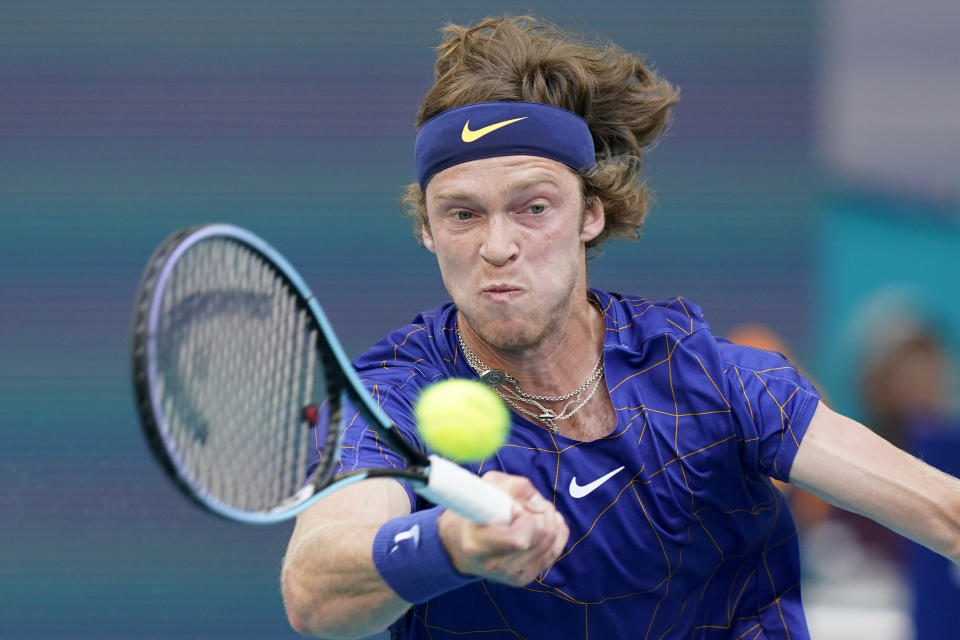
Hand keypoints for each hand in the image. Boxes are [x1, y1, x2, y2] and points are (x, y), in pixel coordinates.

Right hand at [437, 470, 568, 585]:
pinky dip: (556, 535)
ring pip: (551, 544)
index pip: (519, 539)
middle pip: (541, 537)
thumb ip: (513, 487)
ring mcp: (509, 575)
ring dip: (551, 522)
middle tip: (531, 503)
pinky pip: (552, 553)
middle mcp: (493, 565)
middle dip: (544, 513)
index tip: (515, 506)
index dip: (526, 517)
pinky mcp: (522, 578)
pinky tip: (544, 523)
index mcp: (477, 543)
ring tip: (535, 511)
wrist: (459, 542)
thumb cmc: (474, 508)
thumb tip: (538, 503)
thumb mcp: (487, 487)